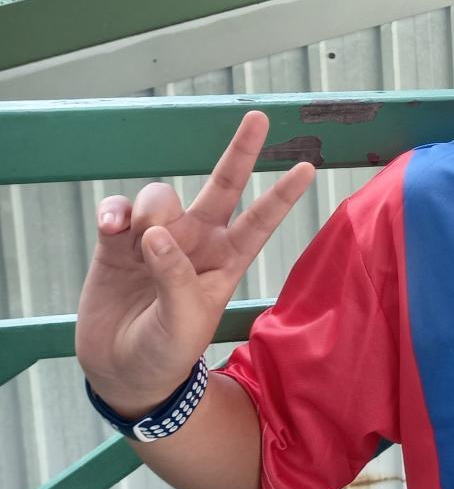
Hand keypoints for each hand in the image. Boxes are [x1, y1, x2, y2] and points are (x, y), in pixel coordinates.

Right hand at [75, 111, 315, 409]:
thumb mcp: (183, 323)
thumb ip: (174, 279)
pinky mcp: (119, 243)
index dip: (281, 195)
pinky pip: (118, 210)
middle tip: (258, 117)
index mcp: (227, 261)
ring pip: (161, 197)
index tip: (307, 167)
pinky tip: (109, 228)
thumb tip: (156, 235)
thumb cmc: (166, 352)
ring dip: (149, 208)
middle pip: (222, 186)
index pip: (260, 222)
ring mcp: (158, 238)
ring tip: (135, 238)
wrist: (123, 371)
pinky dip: (113, 211)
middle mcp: (198, 242)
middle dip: (240, 152)